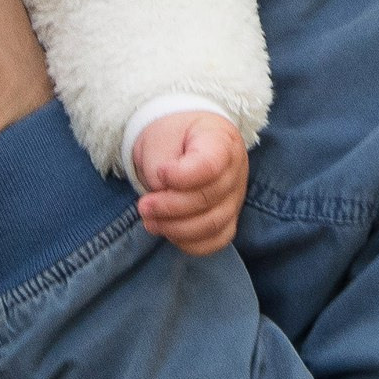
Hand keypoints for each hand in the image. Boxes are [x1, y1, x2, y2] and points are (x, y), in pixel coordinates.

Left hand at [131, 111, 247, 255]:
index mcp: (221, 141)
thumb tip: (161, 192)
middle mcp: (235, 170)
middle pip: (208, 198)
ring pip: (212, 224)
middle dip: (170, 207)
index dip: (182, 177)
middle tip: (143, 205)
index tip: (161, 173)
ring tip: (150, 220)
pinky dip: (189, 243)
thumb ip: (158, 162)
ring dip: (175, 228)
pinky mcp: (228, 218)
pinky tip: (168, 231)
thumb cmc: (173, 135)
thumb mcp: (159, 136)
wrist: (185, 140)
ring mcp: (235, 197)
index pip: (210, 166)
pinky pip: (216, 241)